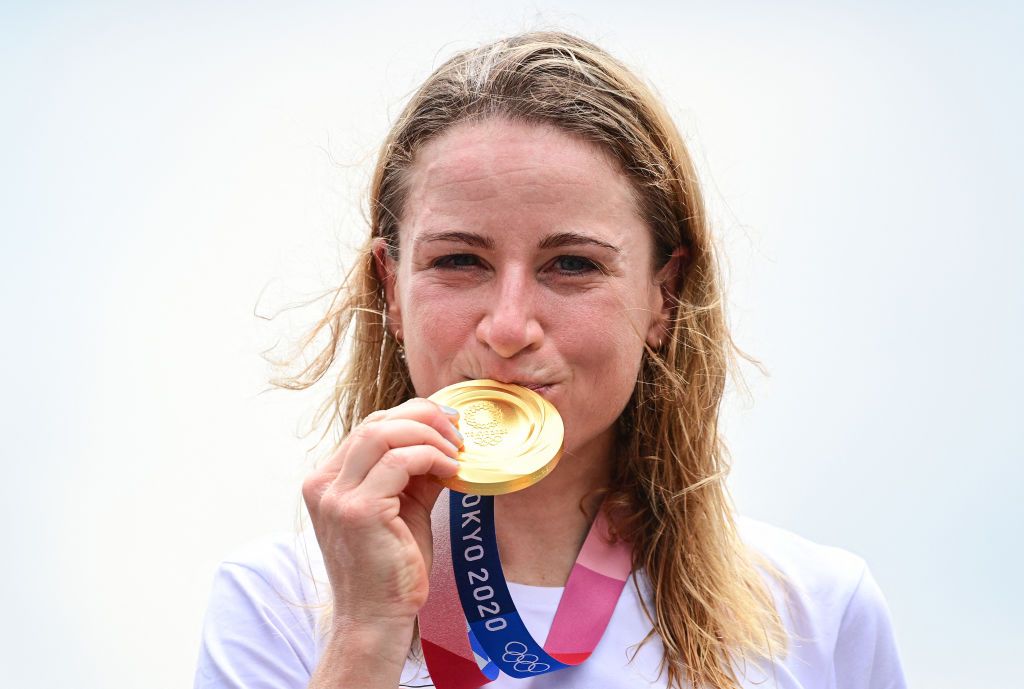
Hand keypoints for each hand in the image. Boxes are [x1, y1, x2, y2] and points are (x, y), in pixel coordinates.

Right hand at [302, 398, 461, 630]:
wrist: (376, 619)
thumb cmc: (390, 568)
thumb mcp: (403, 507)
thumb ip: (414, 473)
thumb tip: (445, 440)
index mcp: (328, 480)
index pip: (370, 427)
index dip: (412, 417)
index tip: (448, 425)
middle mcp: (324, 484)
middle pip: (375, 422)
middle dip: (423, 417)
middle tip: (457, 432)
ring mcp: (336, 497)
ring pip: (382, 433)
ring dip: (428, 435)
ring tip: (456, 452)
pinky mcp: (358, 511)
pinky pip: (399, 462)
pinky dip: (430, 457)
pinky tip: (451, 470)